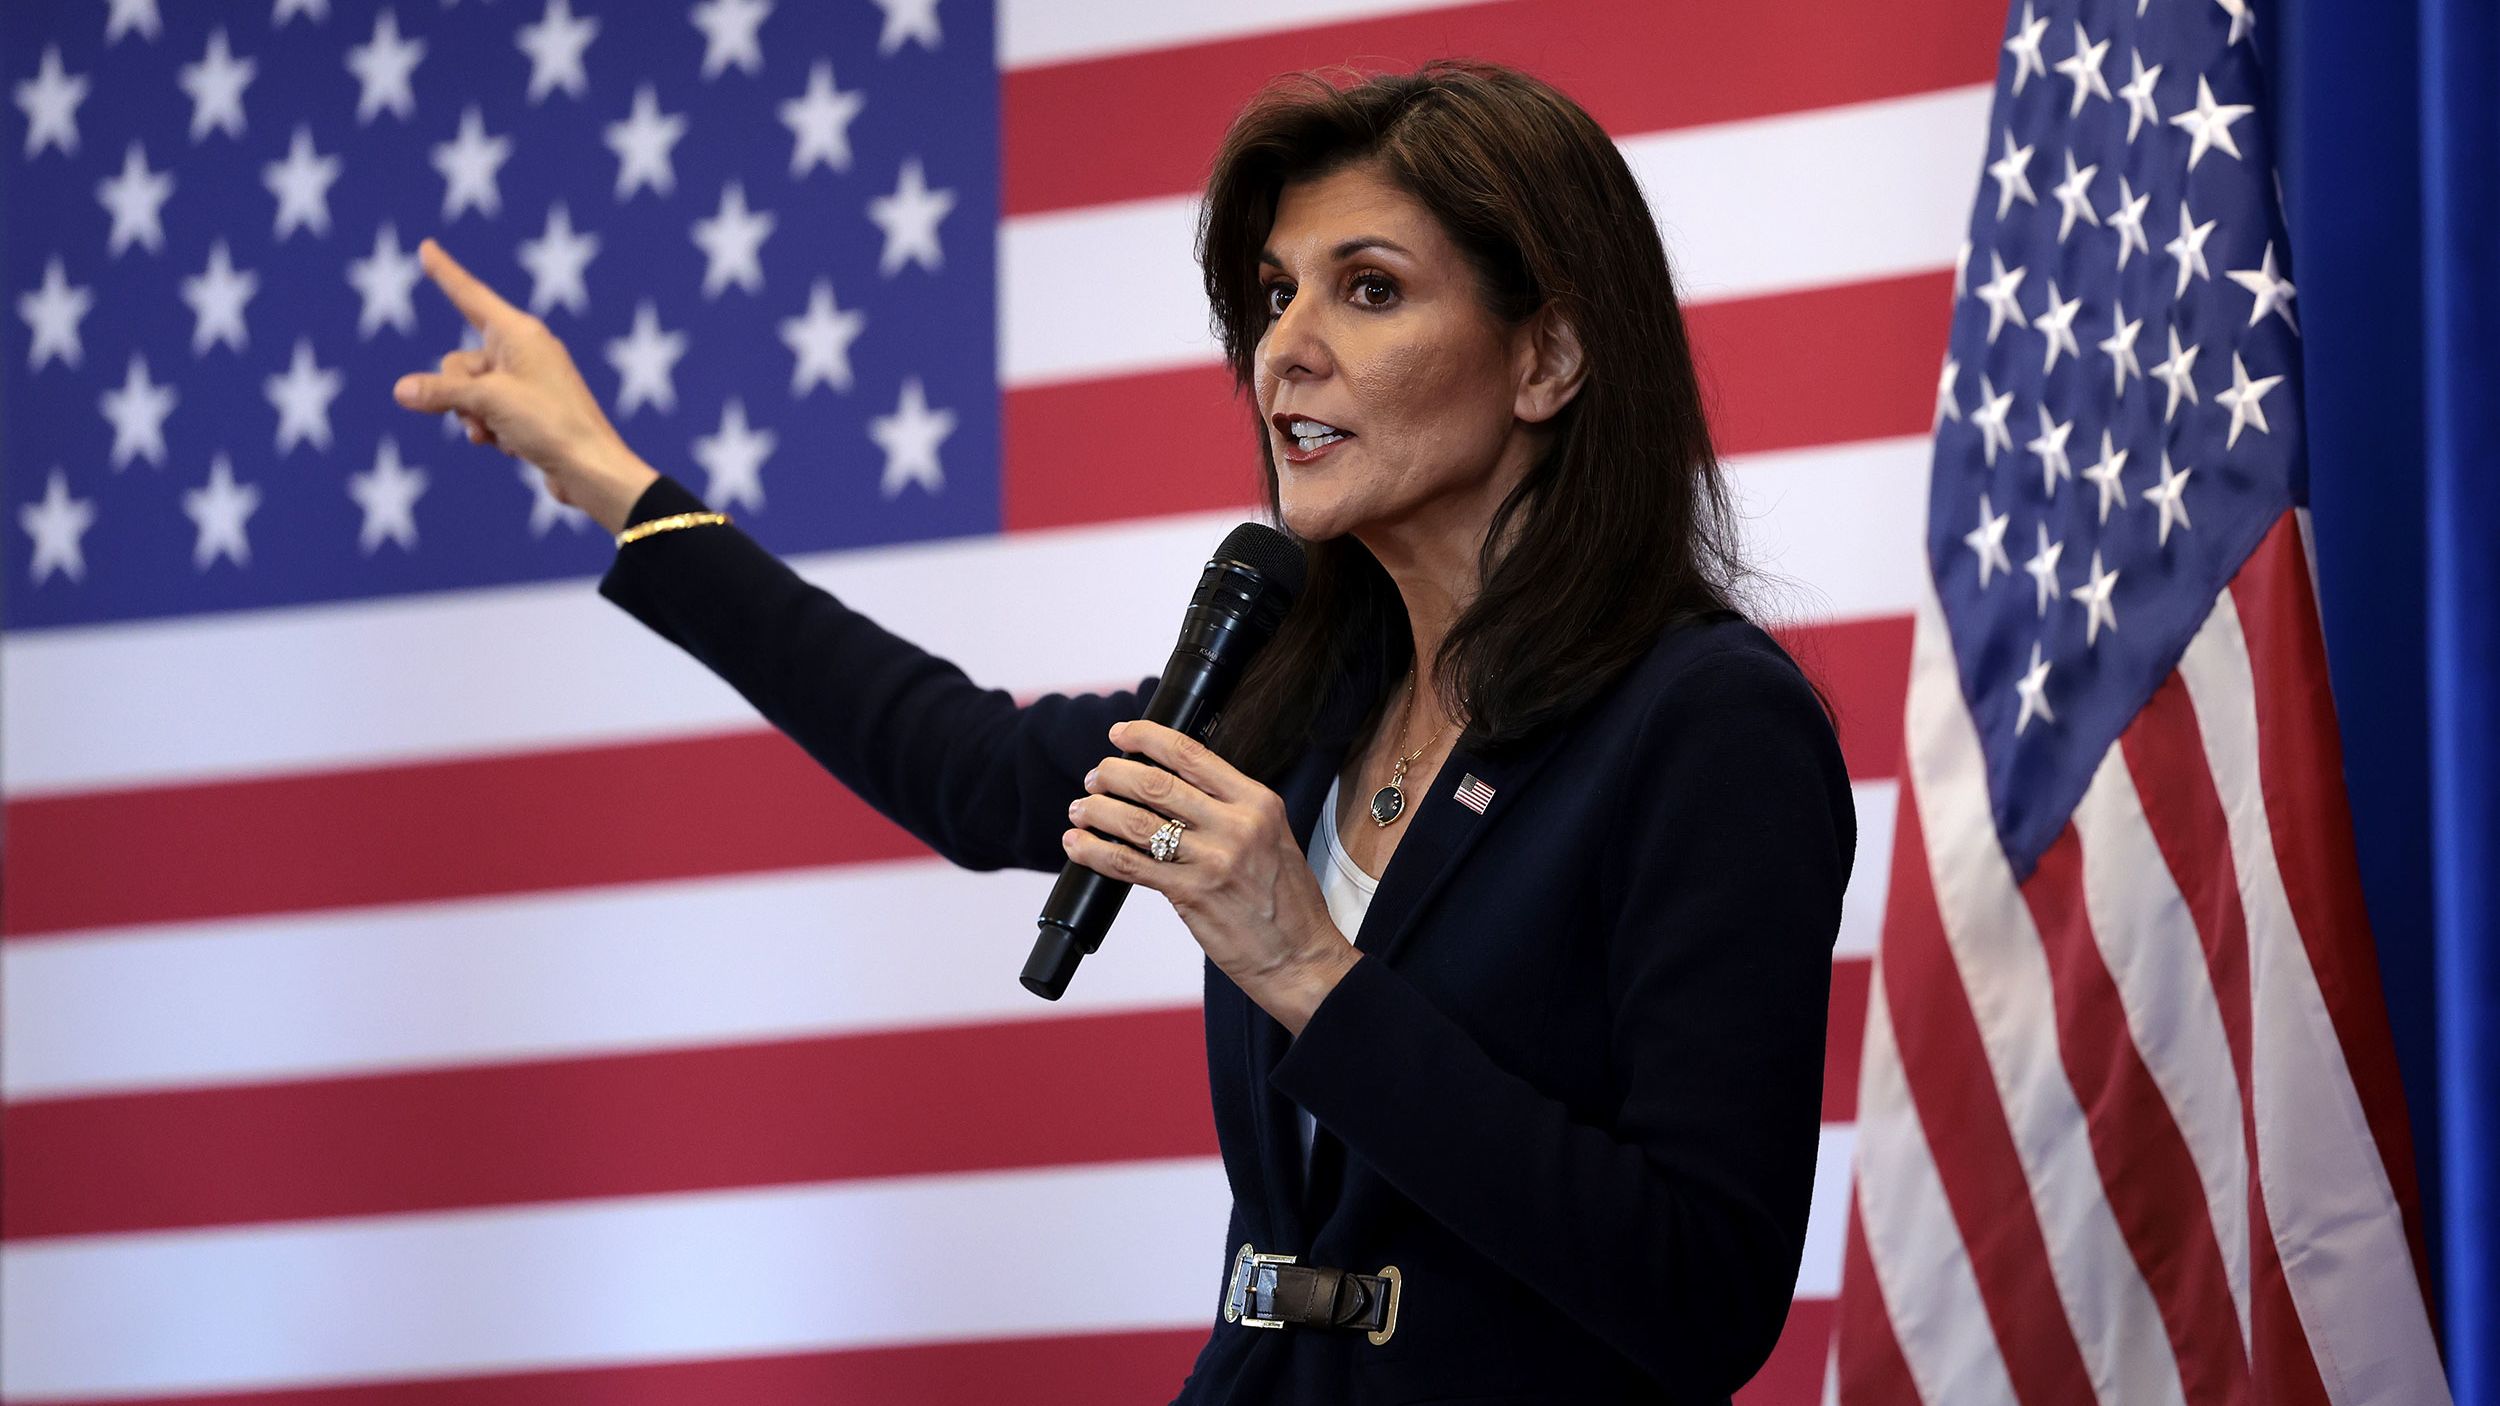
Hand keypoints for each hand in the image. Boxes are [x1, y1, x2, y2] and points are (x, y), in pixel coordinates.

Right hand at [390, 238, 658, 533]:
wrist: (591, 470)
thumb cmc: (550, 425)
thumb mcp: (488, 402)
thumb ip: (441, 392)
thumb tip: (402, 391)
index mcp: (520, 333)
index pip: (470, 295)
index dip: (445, 273)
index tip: (427, 247)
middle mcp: (523, 352)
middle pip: (458, 363)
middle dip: (457, 394)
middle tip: (482, 414)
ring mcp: (525, 383)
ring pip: (468, 394)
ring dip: (474, 419)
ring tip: (500, 434)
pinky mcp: (527, 412)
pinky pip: (487, 414)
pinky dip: (491, 431)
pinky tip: (513, 447)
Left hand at [1065, 719, 1359, 1035]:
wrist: (1300, 957)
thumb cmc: (1287, 902)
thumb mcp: (1272, 837)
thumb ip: (1229, 810)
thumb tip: (1173, 788)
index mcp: (1258, 803)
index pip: (1192, 754)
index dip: (1147, 737)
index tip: (1122, 734)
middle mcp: (1236, 826)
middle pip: (1156, 784)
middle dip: (1114, 774)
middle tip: (1096, 776)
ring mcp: (1212, 861)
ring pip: (1135, 822)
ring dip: (1097, 810)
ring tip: (1081, 809)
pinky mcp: (1190, 894)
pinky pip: (1128, 865)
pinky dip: (1095, 852)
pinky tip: (1078, 845)